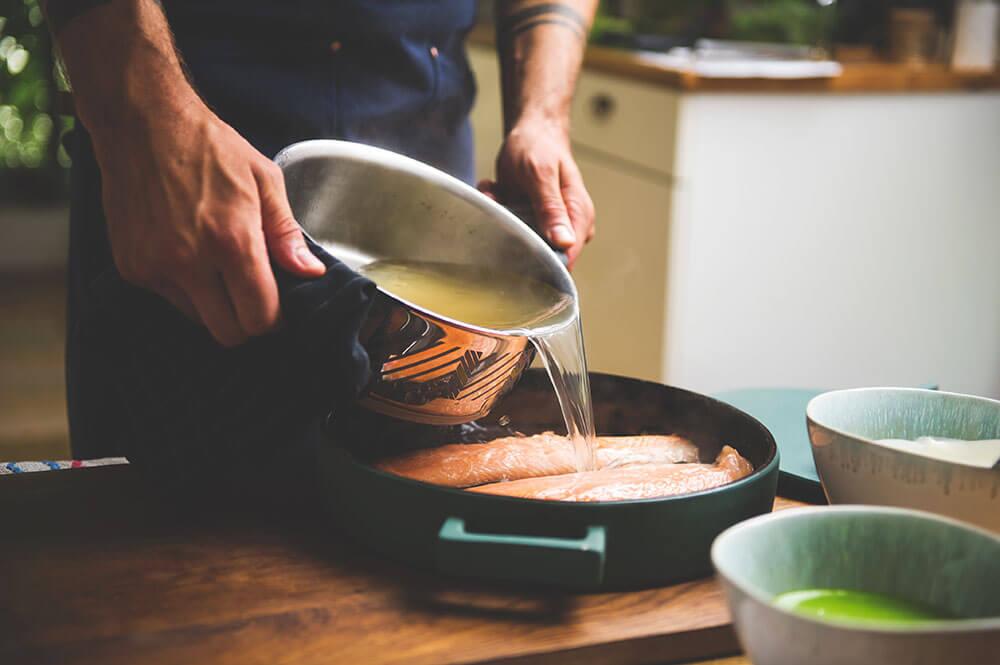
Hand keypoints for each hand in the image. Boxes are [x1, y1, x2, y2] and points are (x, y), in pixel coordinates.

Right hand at [92, 101, 325, 346]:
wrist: (142, 124)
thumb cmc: (209, 147)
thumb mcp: (264, 180)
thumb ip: (287, 234)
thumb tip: (310, 272)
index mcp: (231, 241)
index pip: (260, 316)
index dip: (276, 318)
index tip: (279, 306)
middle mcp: (189, 262)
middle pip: (229, 332)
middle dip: (248, 321)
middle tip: (254, 295)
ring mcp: (155, 268)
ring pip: (199, 320)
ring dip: (216, 306)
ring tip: (219, 267)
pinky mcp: (130, 268)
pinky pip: (170, 299)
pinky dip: (186, 289)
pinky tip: (189, 255)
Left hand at [482, 119, 594, 268]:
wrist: (530, 131)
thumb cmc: (539, 148)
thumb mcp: (540, 175)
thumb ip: (551, 209)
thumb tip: (565, 243)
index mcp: (579, 216)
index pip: (567, 256)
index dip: (540, 257)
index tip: (515, 239)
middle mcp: (567, 225)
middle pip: (540, 252)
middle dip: (512, 230)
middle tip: (501, 202)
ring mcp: (547, 225)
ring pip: (518, 239)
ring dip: (501, 215)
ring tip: (498, 191)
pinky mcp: (530, 222)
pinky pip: (508, 227)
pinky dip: (497, 207)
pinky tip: (496, 189)